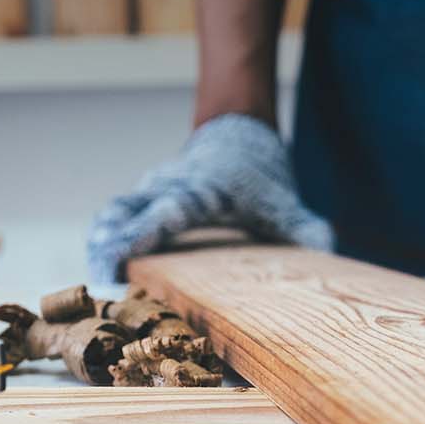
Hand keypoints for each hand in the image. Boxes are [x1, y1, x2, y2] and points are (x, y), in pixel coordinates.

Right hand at [87, 113, 332, 282]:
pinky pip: (114, 219)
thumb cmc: (261, 178)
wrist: (237, 133)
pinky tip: (102, 277)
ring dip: (99, 248)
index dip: (139, 237)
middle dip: (105, 249)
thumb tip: (329, 252)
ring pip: (112, 215)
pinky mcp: (142, 200)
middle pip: (123, 214)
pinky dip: (103, 243)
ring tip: (94, 288)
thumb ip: (307, 230)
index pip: (164, 214)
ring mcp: (150, 192)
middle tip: (98, 290)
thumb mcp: (287, 205)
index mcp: (200, 193)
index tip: (118, 264)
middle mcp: (168, 190)